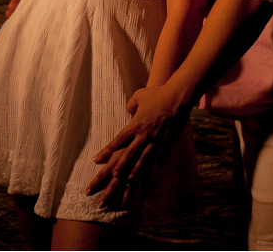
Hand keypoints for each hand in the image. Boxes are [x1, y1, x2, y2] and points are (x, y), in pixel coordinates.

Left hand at [85, 84, 190, 204]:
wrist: (177, 97)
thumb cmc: (157, 94)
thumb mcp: (139, 96)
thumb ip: (131, 105)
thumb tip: (128, 109)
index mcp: (135, 125)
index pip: (118, 140)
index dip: (106, 150)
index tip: (96, 159)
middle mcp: (144, 135)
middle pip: (129, 153)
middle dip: (121, 165)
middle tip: (112, 176)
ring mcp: (157, 139)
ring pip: (145, 158)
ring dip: (137, 169)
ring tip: (130, 179)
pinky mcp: (168, 140)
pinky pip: (163, 152)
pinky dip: (161, 159)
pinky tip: (158, 167)